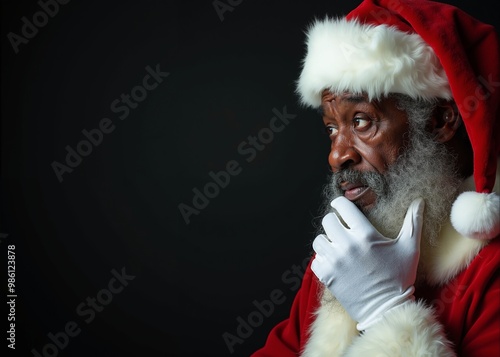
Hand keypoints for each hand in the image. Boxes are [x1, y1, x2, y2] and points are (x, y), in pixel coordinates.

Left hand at [311, 196, 424, 330]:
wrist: (387, 309)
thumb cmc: (399, 278)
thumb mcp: (410, 248)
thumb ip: (413, 222)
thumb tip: (419, 201)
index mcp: (365, 235)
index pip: (342, 207)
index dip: (340, 203)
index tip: (340, 206)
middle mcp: (347, 245)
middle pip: (327, 220)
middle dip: (333, 222)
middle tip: (341, 228)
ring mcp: (335, 261)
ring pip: (318, 240)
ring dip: (326, 241)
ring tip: (336, 246)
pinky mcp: (327, 276)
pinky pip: (315, 260)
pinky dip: (322, 260)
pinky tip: (334, 263)